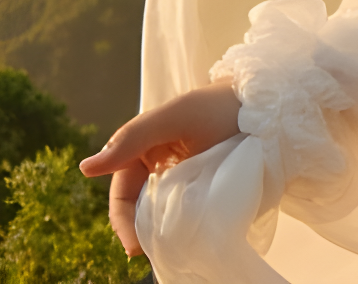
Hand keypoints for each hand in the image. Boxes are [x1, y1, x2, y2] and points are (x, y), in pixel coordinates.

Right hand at [79, 80, 243, 256]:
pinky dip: (185, 228)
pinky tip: (190, 239)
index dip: (123, 219)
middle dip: (142, 231)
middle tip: (151, 254)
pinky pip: (190, 214)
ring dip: (163, 232)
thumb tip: (85, 168)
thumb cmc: (221, 104)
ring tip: (169, 250)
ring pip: (164, 215)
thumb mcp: (177, 116)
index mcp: (146, 149)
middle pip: (141, 208)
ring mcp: (187, 180)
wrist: (271, 106)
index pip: (123, 191)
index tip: (134, 245)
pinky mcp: (209, 190)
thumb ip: (133, 138)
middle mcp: (163, 167)